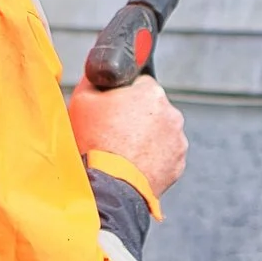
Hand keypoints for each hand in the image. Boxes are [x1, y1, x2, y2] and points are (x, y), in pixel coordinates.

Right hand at [68, 75, 187, 197]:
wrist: (108, 186)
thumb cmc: (95, 144)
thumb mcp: (82, 100)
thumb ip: (95, 79)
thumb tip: (100, 74)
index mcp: (151, 92)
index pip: (140, 84)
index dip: (123, 97)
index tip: (113, 110)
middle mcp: (171, 113)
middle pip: (152, 108)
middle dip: (136, 117)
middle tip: (115, 133)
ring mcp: (177, 140)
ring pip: (160, 132)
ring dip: (146, 138)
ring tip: (123, 151)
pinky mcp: (178, 163)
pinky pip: (165, 154)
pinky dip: (153, 157)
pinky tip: (134, 163)